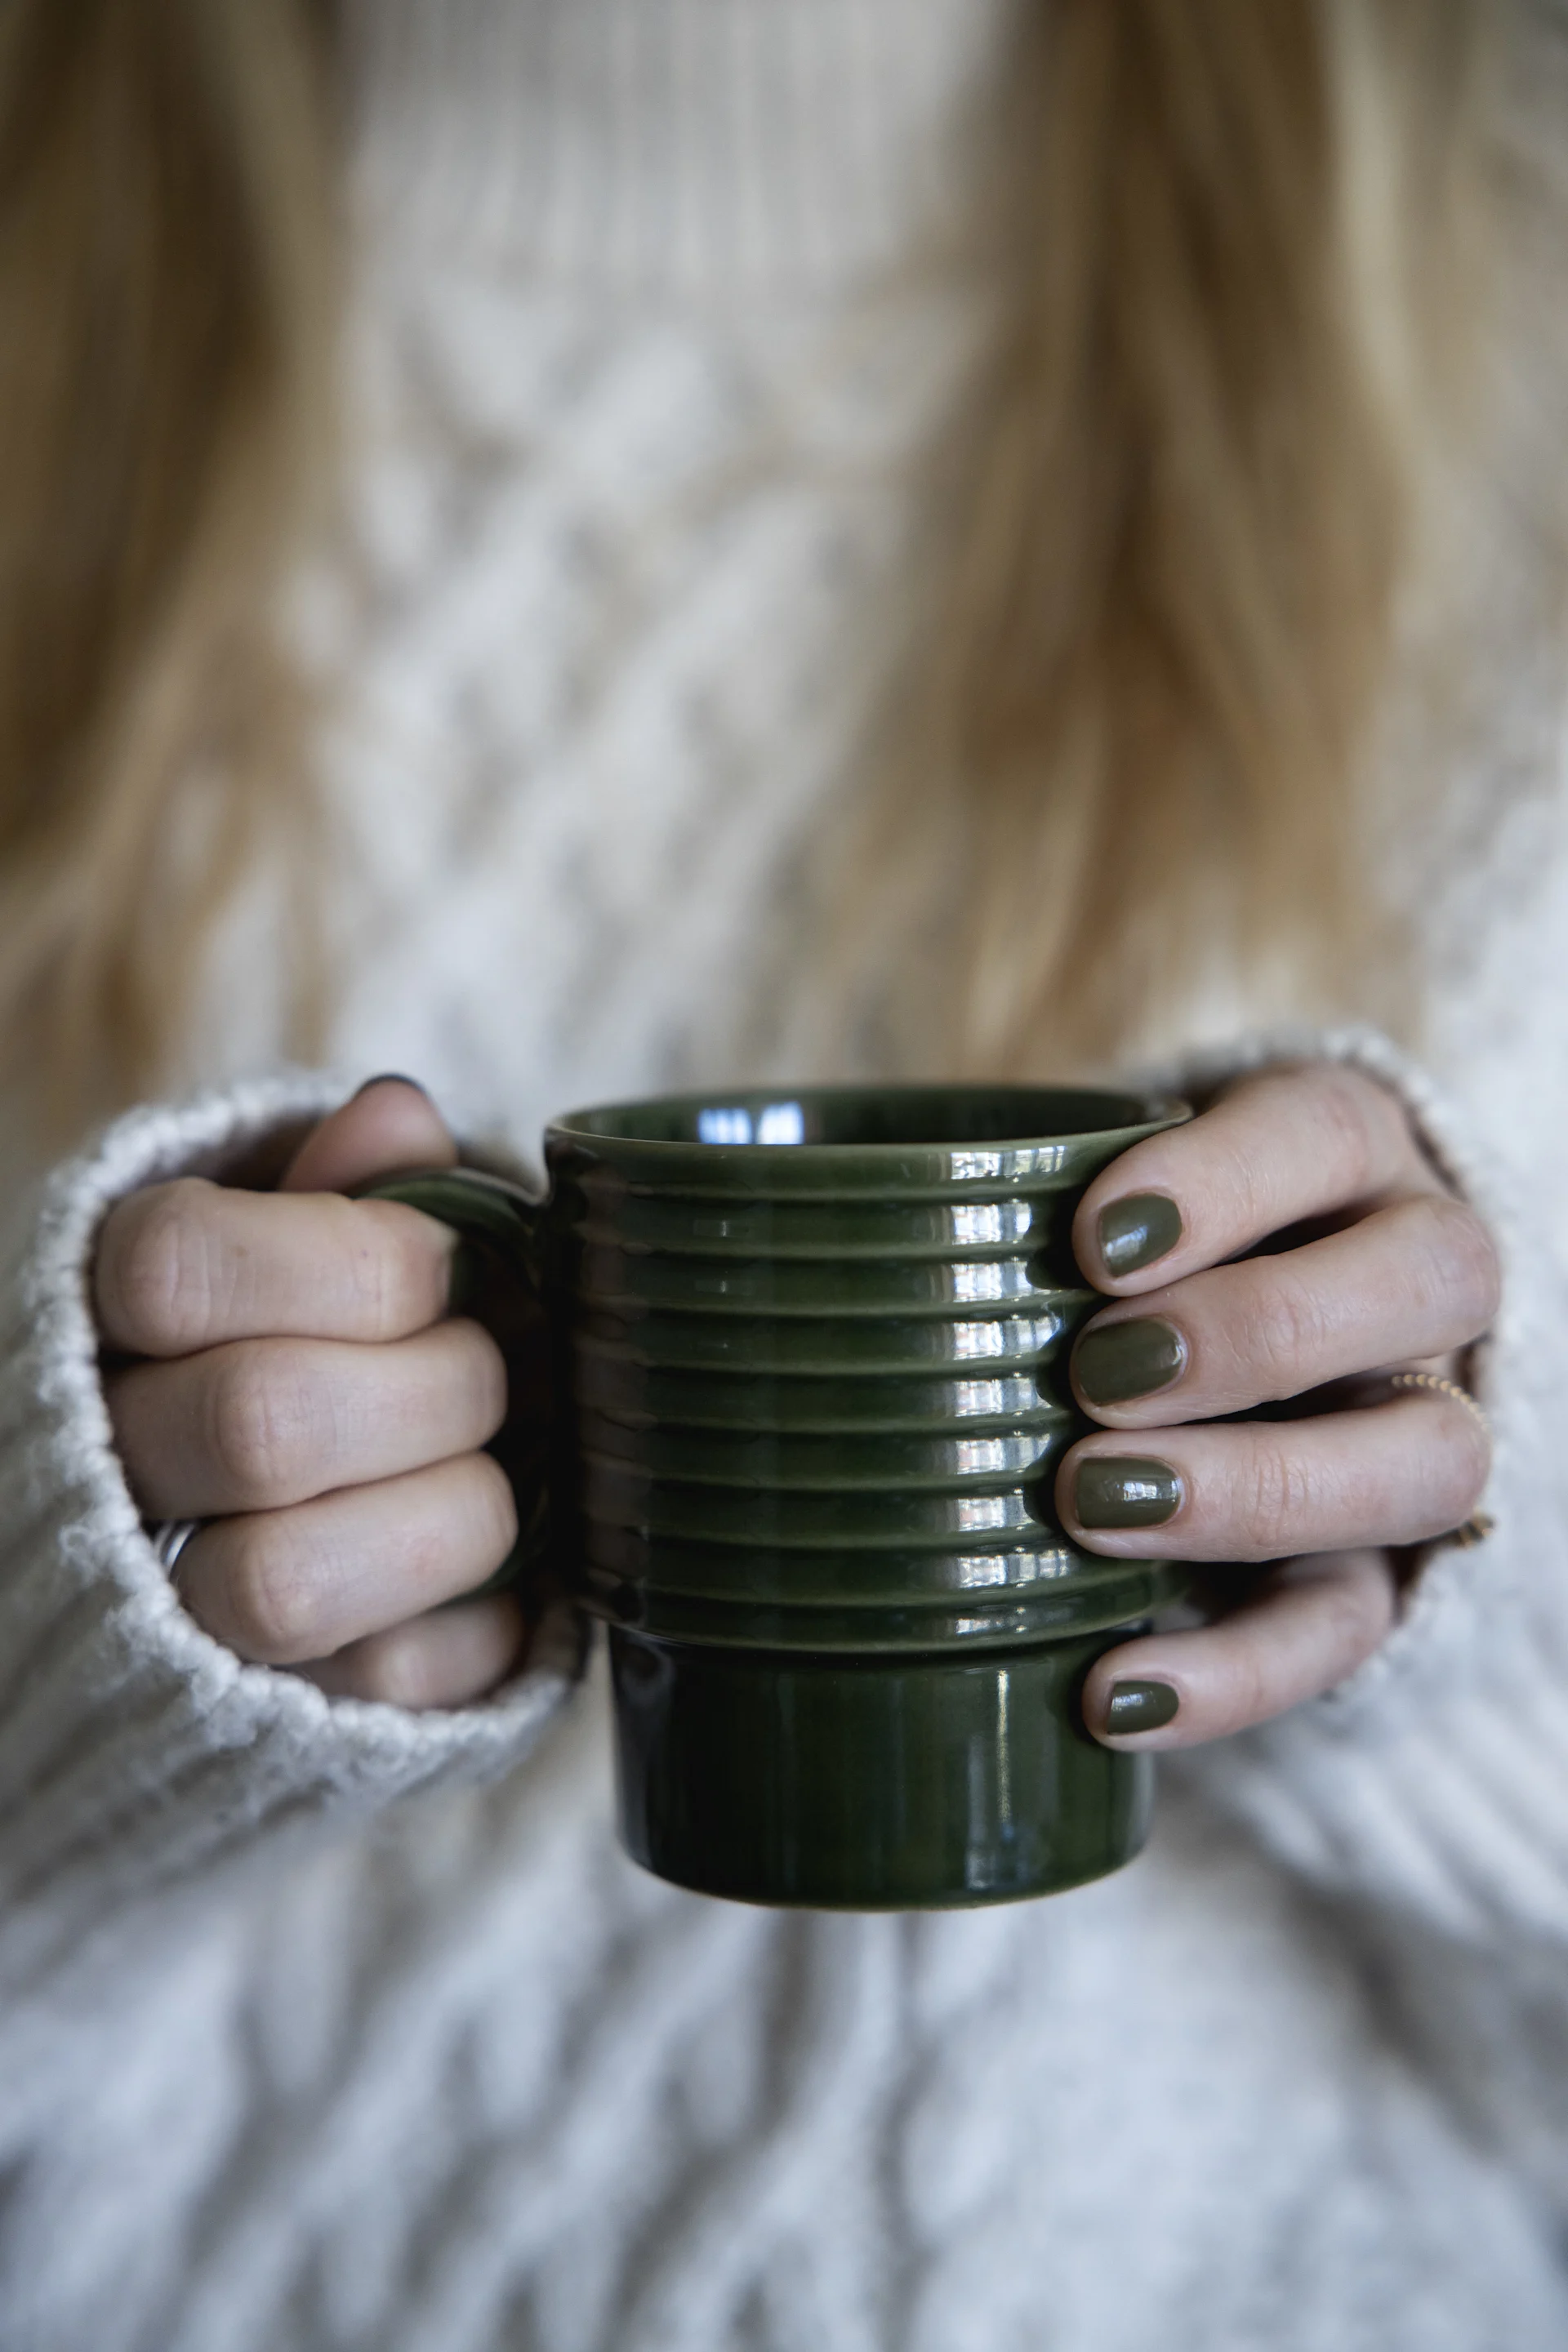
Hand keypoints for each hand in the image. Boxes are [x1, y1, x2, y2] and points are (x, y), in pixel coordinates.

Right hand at [94, 1080, 523, 1709]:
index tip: (442, 1265)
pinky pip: (382, 1684)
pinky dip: (480, 1617)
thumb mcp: (309, 1230)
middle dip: (440, 1384)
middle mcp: (104, 1463)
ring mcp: (169, 1609)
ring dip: (456, 1512)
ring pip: (287, 1584)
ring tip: (494, 1471)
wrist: (249, 1518)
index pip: (177, 1264)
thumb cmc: (304, 1333)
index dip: (355, 1259)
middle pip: (260, 1420)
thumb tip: (396, 1121)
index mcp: (105, 1313)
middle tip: (492, 1370)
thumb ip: (350, 1177)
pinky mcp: (271, 1715)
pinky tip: (488, 1567)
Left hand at [1060, 1062, 1499, 1749]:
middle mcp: (1415, 1281)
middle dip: (1253, 1332)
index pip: (1325, 1133)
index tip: (1093, 1243)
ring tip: (1095, 1502)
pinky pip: (1351, 1632)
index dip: (1223, 1183)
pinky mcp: (1384, 1567)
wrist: (1235, 1334)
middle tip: (1096, 1373)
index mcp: (1343, 1151)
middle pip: (1429, 1279)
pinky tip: (1113, 1693)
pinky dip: (1235, 1674)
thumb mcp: (1094, 1178)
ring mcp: (1417, 1426)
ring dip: (1259, 1489)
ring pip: (1429, 1461)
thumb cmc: (1130, 1234)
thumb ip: (1013, 1190)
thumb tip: (829, 1221)